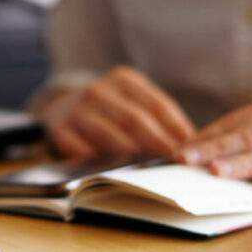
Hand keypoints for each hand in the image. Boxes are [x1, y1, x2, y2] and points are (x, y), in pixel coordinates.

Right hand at [39, 66, 194, 157]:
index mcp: (123, 79)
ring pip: (108, 135)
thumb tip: (190, 142)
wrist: (61, 108)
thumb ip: (156, 117)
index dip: (176, 127)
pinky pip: (82, 151)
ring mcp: (76, 110)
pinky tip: (116, 172)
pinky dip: (100, 162)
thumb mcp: (131, 100)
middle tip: (173, 162)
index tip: (191, 146)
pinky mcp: (60, 132)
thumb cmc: (109, 110)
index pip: (156, 104)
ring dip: (131, 155)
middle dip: (157, 143)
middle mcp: (98, 90)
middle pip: (134, 119)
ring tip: (150, 170)